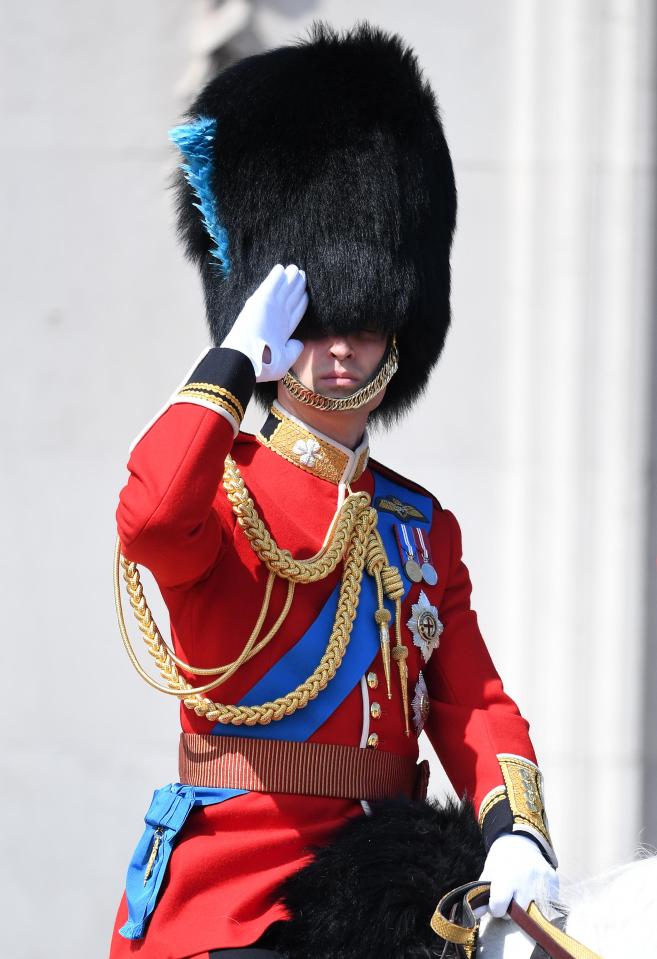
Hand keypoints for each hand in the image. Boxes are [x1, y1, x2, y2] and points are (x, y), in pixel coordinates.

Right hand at [221, 264, 307, 381]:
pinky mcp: (262, 301)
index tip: (305, 294)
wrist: (246, 360)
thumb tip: (299, 343)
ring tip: (297, 269)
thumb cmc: (264, 365)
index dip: (300, 302)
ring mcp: (269, 308)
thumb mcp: (284, 360)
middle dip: (296, 287)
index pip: (294, 312)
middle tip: (302, 275)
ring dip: (290, 279)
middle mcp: (276, 317)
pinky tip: (281, 268)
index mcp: (281, 330)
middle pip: (290, 298)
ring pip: (284, 289)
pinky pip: (272, 285)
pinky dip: (276, 277)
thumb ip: (293, 350)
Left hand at [478, 833, 558, 917]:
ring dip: (527, 905)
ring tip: (522, 892)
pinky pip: (548, 902)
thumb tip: (476, 914)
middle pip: (518, 913)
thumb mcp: (489, 872)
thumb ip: (482, 894)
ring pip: (534, 910)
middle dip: (512, 909)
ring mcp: (542, 881)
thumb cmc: (502, 859)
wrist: (521, 840)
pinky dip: (540, 899)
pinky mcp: (553, 880)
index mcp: (506, 878)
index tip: (496, 902)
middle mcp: (525, 881)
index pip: (499, 908)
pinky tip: (534, 887)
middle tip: (510, 896)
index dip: (496, 908)